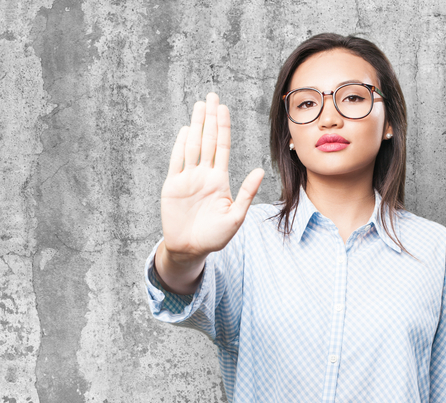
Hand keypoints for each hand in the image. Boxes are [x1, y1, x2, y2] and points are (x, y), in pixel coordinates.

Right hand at [160, 92, 264, 259]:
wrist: (191, 249)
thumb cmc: (215, 236)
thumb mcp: (236, 216)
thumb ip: (246, 193)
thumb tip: (259, 171)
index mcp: (220, 180)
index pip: (221, 147)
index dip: (223, 127)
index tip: (224, 108)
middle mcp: (204, 174)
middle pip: (207, 140)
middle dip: (209, 118)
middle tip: (212, 96)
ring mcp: (187, 178)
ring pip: (192, 145)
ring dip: (195, 126)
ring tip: (200, 106)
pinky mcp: (173, 185)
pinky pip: (176, 161)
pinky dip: (180, 145)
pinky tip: (185, 130)